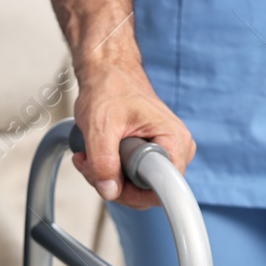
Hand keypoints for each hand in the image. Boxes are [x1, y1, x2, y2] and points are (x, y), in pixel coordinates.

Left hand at [71, 59, 194, 208]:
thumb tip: (109, 191)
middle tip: (89, 163)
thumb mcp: (100, 126)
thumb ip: (103, 162)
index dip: (130, 193)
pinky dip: (110, 171)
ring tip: (88, 156)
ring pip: (136, 187)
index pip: (162, 191)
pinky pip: (133, 178)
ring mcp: (166, 152)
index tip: (107, 179)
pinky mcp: (153, 154)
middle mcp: (177, 149)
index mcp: (174, 141)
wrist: (109, 72)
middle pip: (147, 192)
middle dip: (112, 184)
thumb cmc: (110, 88)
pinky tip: (95, 155)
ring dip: (107, 177)